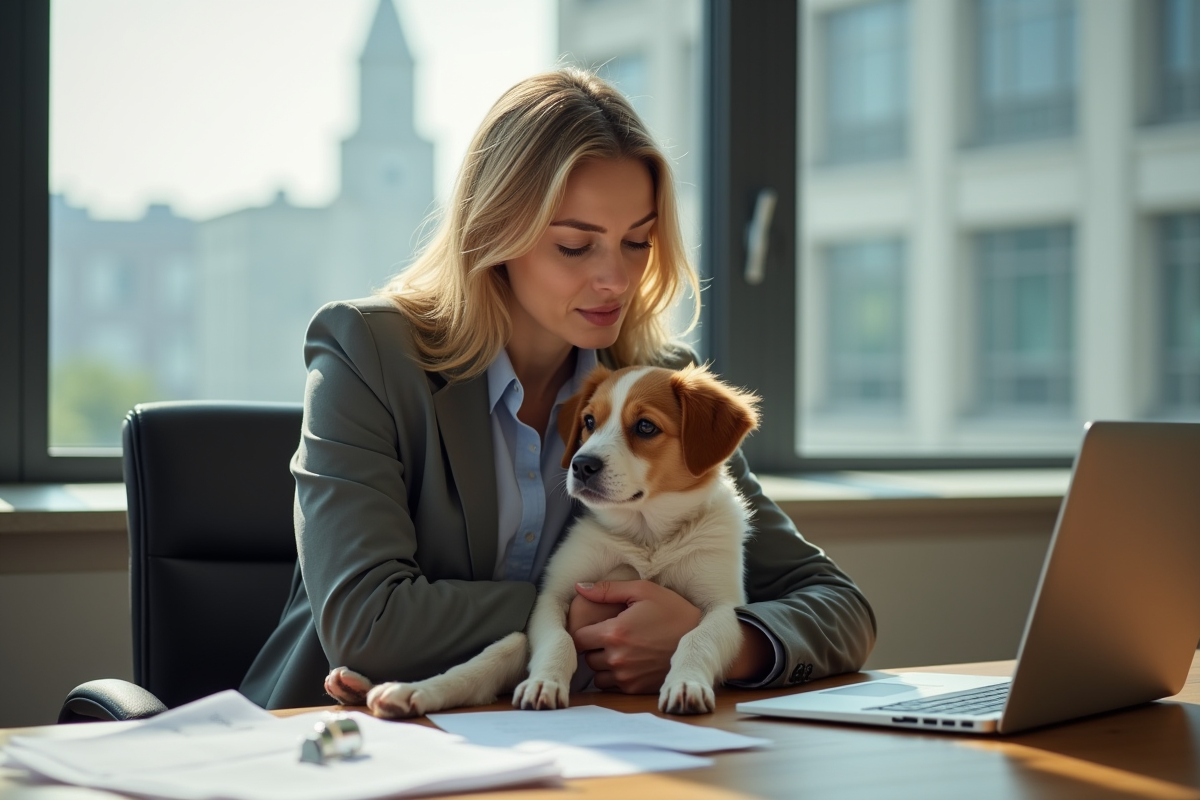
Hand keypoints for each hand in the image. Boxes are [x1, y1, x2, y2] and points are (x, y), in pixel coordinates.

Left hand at [570, 580, 702, 693]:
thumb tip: (579, 588)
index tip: (597, 627)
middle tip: (612, 637)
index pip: (578, 638)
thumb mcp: (643, 590)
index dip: (584, 631)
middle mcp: (617, 658)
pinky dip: (616, 677)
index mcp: (614, 633)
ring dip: (603, 664)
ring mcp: (626, 677)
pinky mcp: (636, 689)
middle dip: (595, 647)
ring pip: (597, 674)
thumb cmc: (673, 611)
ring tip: (621, 651)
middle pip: (587, 657)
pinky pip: (612, 687)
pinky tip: (631, 663)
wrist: (702, 641)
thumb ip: (607, 590)